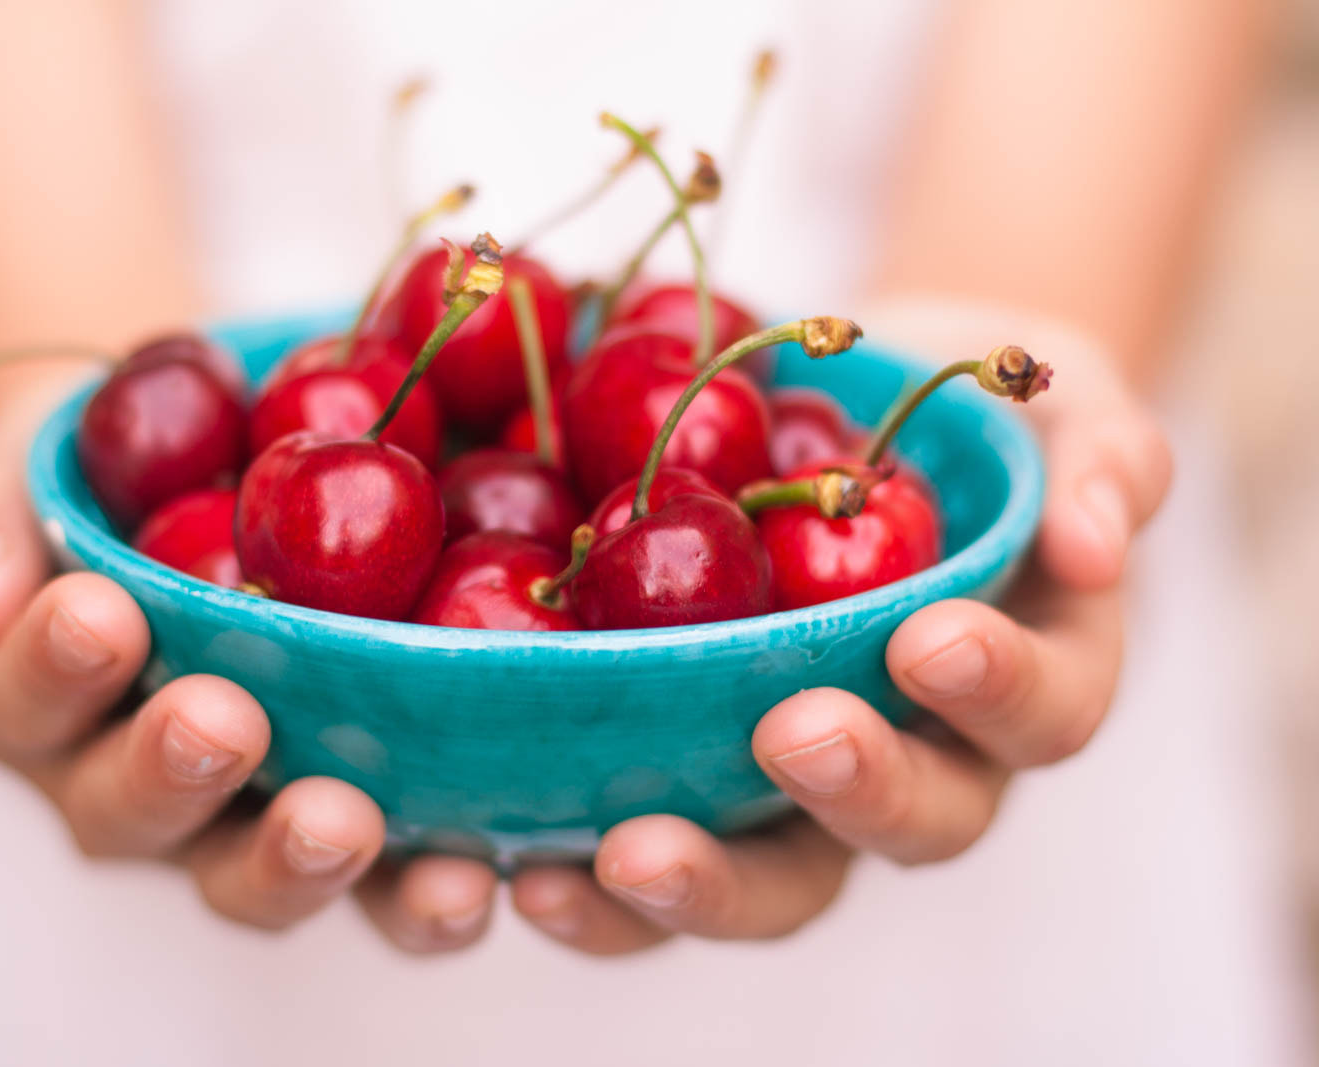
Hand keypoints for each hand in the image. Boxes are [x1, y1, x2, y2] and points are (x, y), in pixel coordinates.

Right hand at [0, 381, 503, 953]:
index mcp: (35, 705)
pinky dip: (423, 895)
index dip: (50, 670)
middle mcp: (124, 786)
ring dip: (295, 860)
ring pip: (250, 877)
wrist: (218, 488)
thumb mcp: (41, 465)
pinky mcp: (349, 833)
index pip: (20, 703)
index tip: (98, 611)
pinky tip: (474, 872)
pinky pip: (381, 892)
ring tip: (347, 820)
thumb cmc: (116, 481)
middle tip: (221, 720)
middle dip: (172, 773)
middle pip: (129, 815)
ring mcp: (237, 824)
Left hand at [504, 304, 1173, 953]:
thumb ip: (1101, 457)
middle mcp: (920, 759)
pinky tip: (523, 867)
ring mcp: (796, 787)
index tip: (931, 637)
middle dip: (857, 793)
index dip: (997, 690)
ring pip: (773, 877)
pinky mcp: (688, 780)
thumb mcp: (1053, 400)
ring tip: (623, 855)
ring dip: (705, 881)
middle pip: (909, 825)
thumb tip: (1095, 540)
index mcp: (1021, 681)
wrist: (845, 422)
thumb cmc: (963, 418)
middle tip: (796, 737)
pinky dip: (592, 886)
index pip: (1040, 713)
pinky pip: (651, 855)